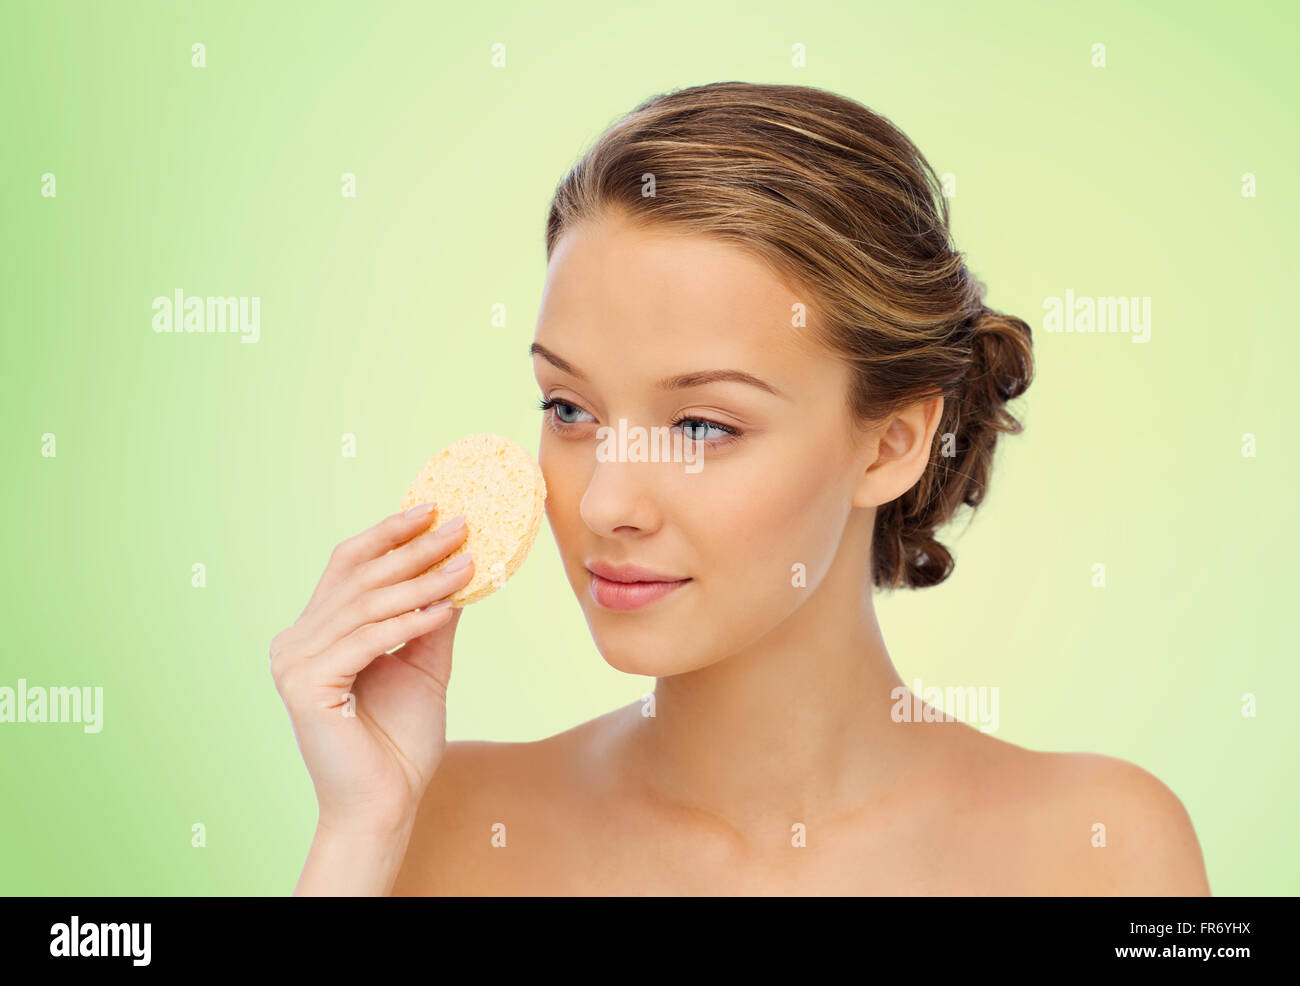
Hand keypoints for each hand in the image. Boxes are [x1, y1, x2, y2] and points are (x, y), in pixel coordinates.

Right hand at [270, 504, 473, 833]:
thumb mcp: (423, 665)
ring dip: (423, 581)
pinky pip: (368, 641)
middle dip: (415, 549)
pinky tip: (445, 607)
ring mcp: (294, 663)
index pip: (348, 566)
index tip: (432, 509)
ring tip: (466, 562)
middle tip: (462, 526)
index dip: (388, 534)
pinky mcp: (305, 685)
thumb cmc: (400, 741)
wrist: (385, 803)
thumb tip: (456, 570)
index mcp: (314, 633)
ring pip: (368, 606)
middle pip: (360, 579)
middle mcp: (295, 641)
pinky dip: (409, 622)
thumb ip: (430, 619)